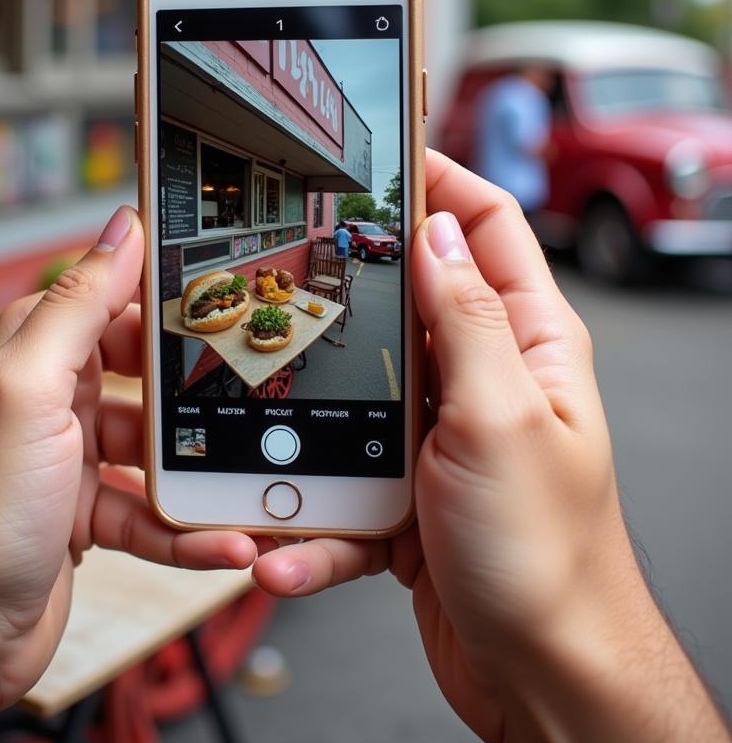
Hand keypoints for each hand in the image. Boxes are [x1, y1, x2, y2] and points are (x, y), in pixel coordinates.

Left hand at [0, 206, 255, 713]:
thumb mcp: (28, 390)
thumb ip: (77, 306)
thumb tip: (119, 227)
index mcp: (34, 354)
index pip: (107, 296)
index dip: (161, 290)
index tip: (222, 286)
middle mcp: (52, 399)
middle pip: (145, 371)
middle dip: (193, 385)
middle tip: (248, 386)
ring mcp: (71, 458)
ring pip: (158, 446)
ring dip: (198, 468)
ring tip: (243, 483)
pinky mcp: (88, 513)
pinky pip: (153, 508)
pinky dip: (186, 527)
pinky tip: (220, 539)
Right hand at [253, 151, 727, 741]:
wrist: (541, 674)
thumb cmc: (547, 558)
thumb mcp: (502, 417)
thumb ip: (464, 318)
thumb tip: (435, 229)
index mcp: (527, 343)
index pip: (487, 226)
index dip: (437, 179)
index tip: (381, 152)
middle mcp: (484, 378)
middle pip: (408, 298)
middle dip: (348, 291)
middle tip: (288, 276)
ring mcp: (440, 433)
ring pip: (357, 389)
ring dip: (315, 421)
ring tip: (278, 443)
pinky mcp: (404, 487)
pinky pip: (342, 477)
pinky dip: (314, 511)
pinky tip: (298, 542)